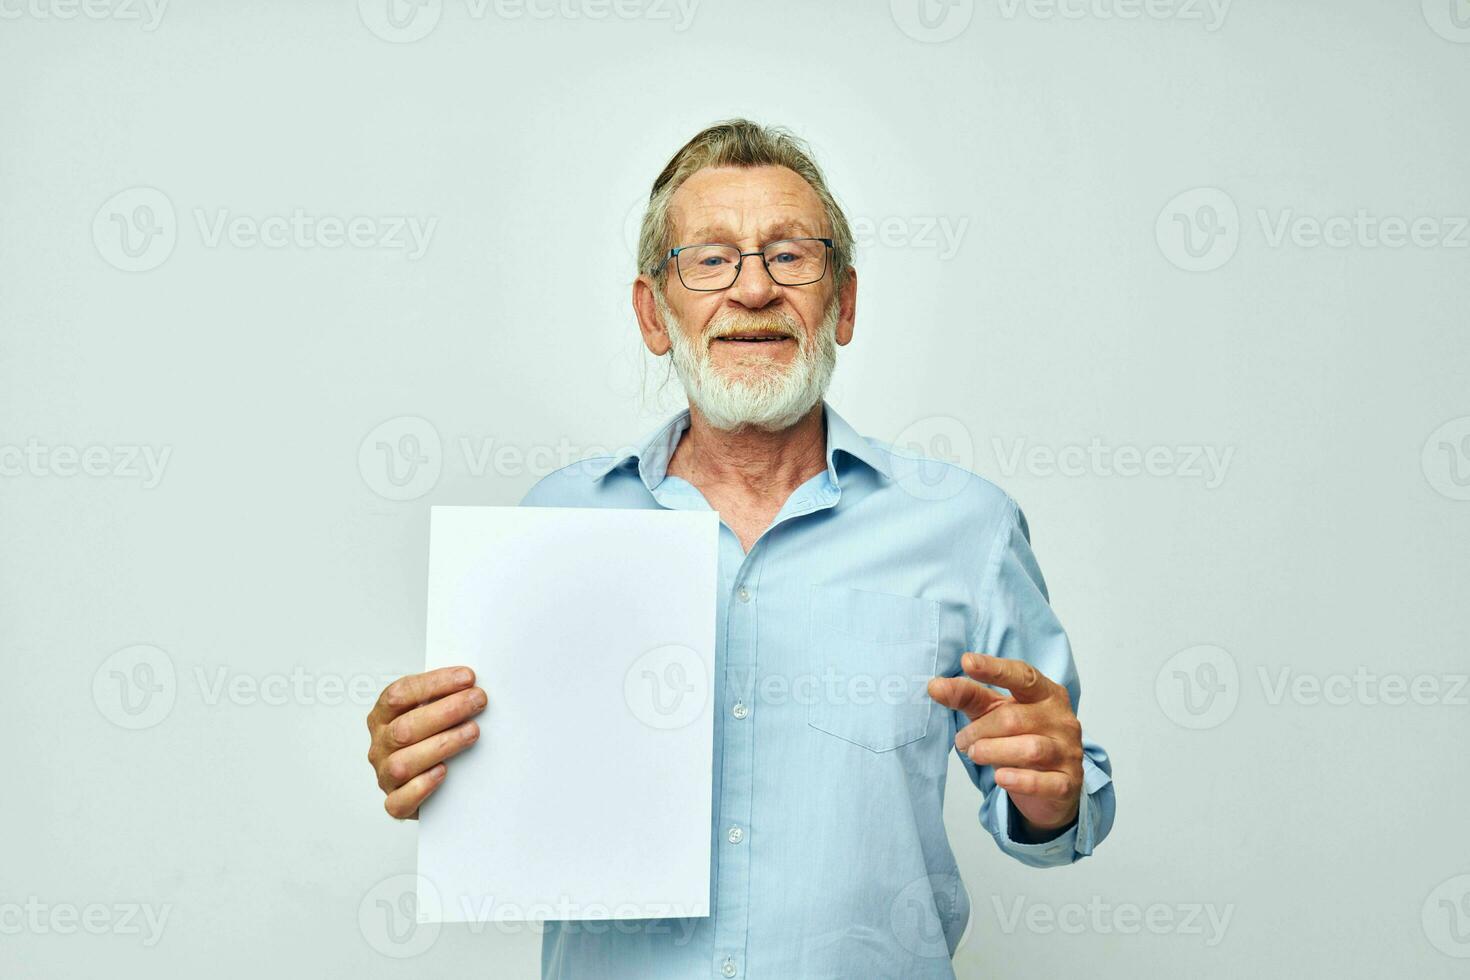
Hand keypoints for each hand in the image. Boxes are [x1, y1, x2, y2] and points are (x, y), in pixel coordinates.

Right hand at [366, 666, 485, 819]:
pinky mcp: (395, 803)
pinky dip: (422, 786)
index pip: (400, 694)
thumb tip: (471, 684)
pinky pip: (401, 800)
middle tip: (477, 701)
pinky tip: (443, 771)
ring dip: (441, 744)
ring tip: (472, 732)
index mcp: (383, 716)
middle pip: (405, 727)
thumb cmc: (428, 739)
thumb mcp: (429, 712)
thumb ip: (441, 698)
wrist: (428, 786)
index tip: (467, 678)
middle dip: (445, 711)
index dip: (434, 683)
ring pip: (404, 763)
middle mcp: (381, 744)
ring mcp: (385, 774)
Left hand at [927, 652, 1082, 833]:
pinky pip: (1044, 782)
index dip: (995, 669)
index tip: (967, 662)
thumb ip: (969, 696)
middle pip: (1015, 718)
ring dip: (994, 751)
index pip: (1023, 676)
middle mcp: (1062, 719)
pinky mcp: (1068, 783)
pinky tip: (1000, 777)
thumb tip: (935, 686)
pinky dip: (1020, 780)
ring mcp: (1068, 752)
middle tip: (962, 740)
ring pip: (1030, 749)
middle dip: (980, 729)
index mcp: (1046, 694)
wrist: (1052, 785)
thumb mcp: (994, 712)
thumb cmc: (1022, 738)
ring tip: (974, 753)